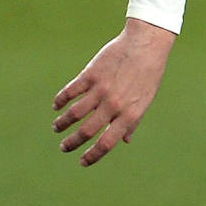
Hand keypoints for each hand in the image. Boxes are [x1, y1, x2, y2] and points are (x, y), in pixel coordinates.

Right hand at [52, 18, 175, 165]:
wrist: (147, 43)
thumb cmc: (149, 73)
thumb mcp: (145, 99)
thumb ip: (133, 121)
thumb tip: (125, 141)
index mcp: (129, 114)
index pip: (107, 143)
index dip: (92, 156)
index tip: (82, 161)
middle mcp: (114, 104)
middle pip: (86, 132)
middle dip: (71, 143)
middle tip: (64, 147)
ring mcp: (102, 89)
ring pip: (74, 114)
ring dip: (62, 124)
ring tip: (57, 128)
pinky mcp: (91, 74)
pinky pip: (70, 92)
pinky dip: (60, 101)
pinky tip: (57, 106)